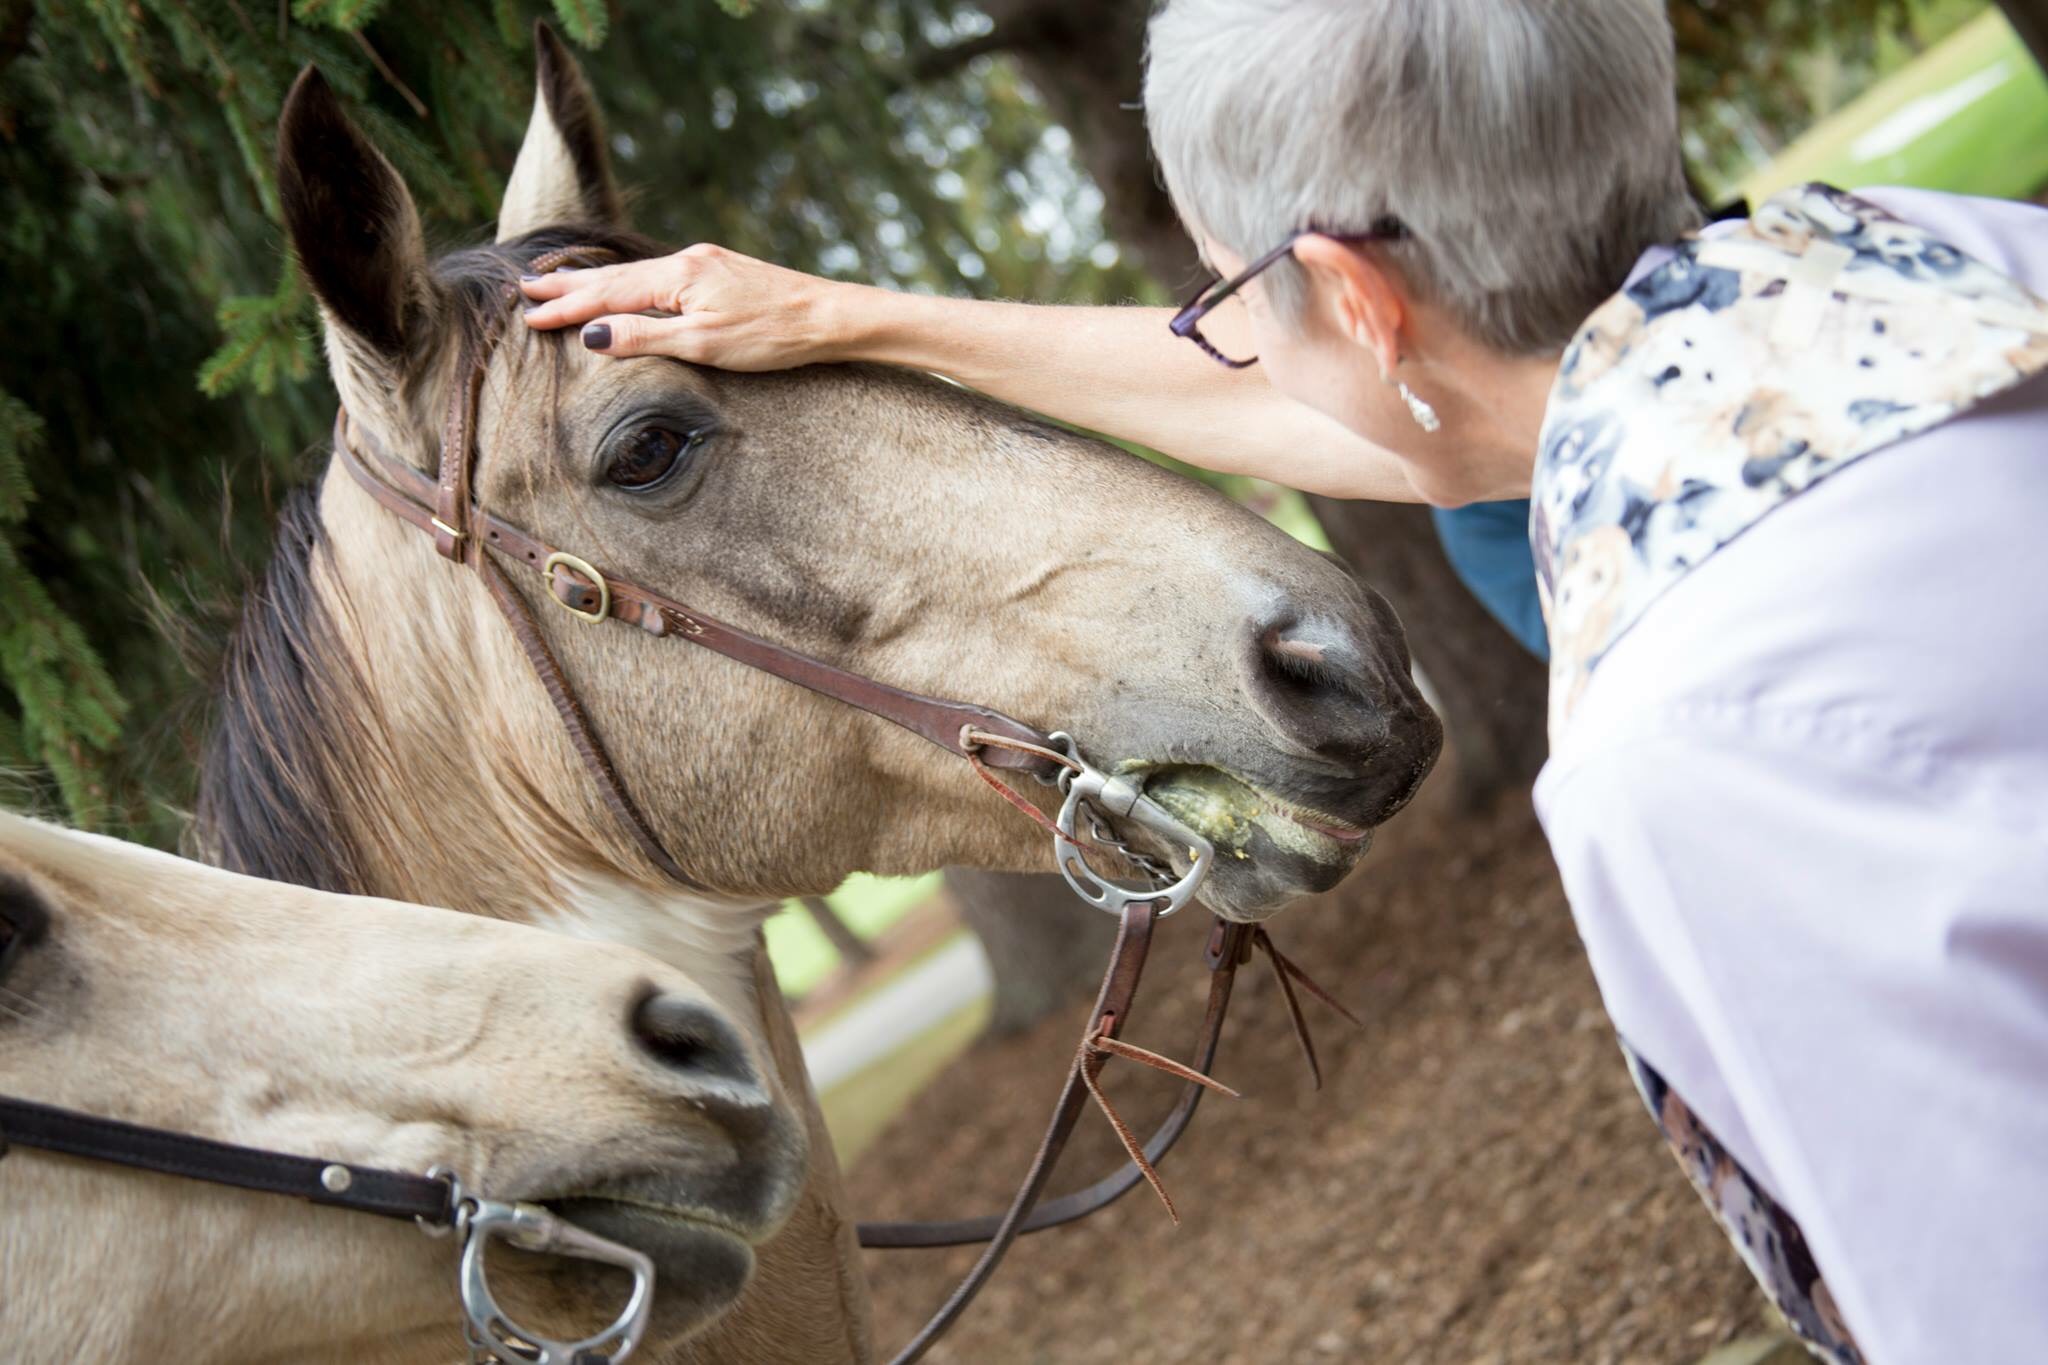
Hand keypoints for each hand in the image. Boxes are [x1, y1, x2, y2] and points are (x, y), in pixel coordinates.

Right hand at [518, 243, 852, 369]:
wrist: (829, 316)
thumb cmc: (771, 336)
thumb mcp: (704, 344)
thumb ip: (646, 337)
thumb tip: (593, 336)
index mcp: (678, 276)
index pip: (608, 293)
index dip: (567, 306)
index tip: (528, 314)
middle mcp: (687, 260)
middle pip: (615, 275)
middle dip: (569, 284)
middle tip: (525, 287)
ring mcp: (705, 262)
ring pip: (636, 273)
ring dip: (595, 282)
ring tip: (559, 283)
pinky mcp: (721, 271)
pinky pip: (659, 274)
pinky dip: (628, 282)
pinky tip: (623, 285)